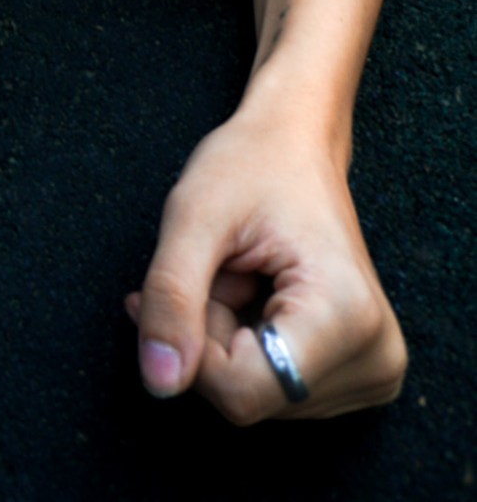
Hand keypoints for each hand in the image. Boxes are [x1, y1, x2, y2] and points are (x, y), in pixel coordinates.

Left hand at [126, 112, 406, 422]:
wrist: (297, 142)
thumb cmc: (251, 164)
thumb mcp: (194, 216)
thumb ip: (171, 298)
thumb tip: (160, 384)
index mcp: (348, 316)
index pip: (242, 392)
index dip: (194, 345)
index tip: (197, 279)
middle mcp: (376, 357)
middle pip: (250, 395)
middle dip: (211, 335)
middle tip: (221, 267)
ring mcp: (375, 370)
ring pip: (258, 394)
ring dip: (226, 338)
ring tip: (242, 274)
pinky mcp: (362, 372)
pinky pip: (276, 388)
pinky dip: (246, 344)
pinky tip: (253, 294)